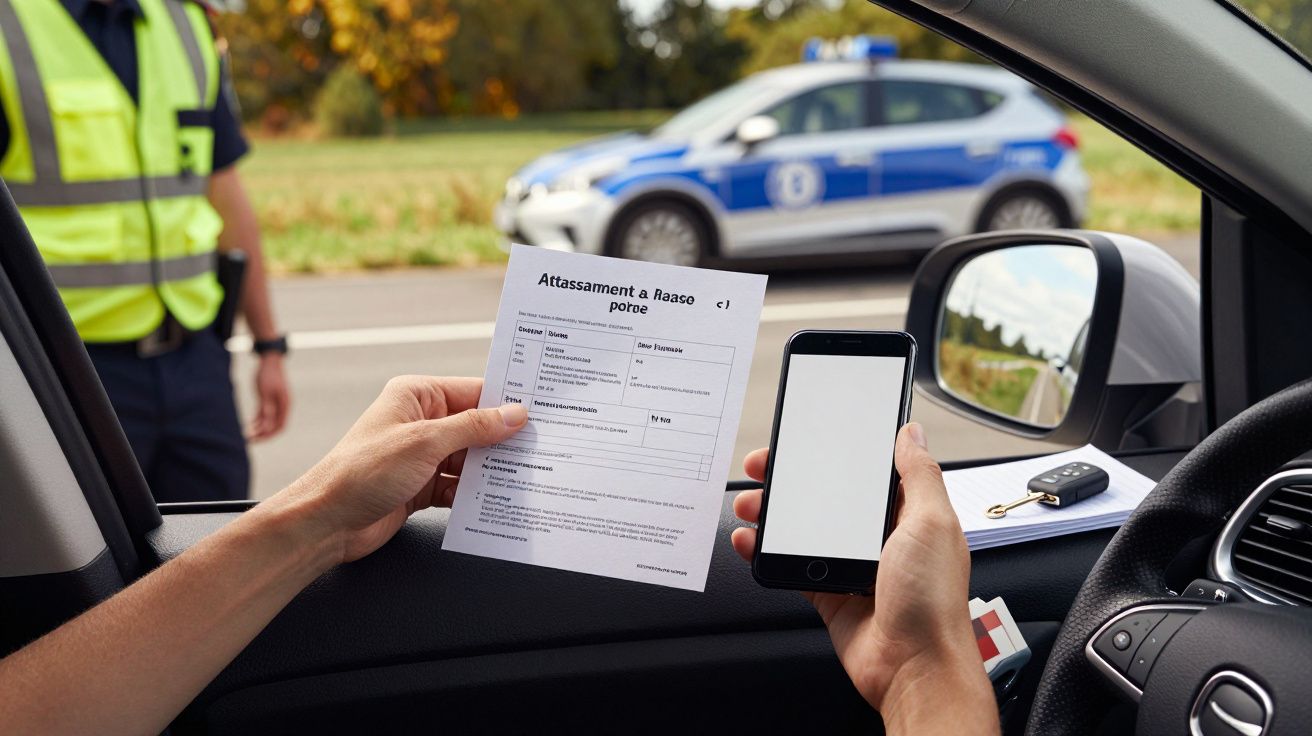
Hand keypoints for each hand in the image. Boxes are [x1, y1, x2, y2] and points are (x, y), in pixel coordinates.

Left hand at [248, 353, 289, 440]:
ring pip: (269, 421)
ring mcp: (277, 403)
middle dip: (263, 435)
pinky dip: (258, 421)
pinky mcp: (270, 399)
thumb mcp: (265, 391)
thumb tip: (266, 426)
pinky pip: (265, 414)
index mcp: (285, 405)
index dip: (268, 435)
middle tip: (249, 440)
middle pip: (275, 426)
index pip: (279, 426)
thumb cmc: (267, 374)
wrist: (270, 360)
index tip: (255, 439)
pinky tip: (249, 424)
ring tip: (246, 433)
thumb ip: (267, 408)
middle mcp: (282, 406)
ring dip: (259, 429)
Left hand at [266, 376, 526, 563]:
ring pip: (472, 458)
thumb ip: (474, 428)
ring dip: (493, 469)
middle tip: (543, 446)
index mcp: (417, 396)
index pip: (474, 392)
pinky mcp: (423, 486)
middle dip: (505, 439)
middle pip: (477, 426)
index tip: (540, 411)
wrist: (326, 522)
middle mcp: (421, 422)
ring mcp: (423, 456)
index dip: (507, 402)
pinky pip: (460, 485)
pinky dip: (478, 492)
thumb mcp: (425, 442)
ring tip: (528, 475)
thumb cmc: (360, 472)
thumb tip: (514, 415)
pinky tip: (499, 498)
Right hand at [731, 424, 996, 731]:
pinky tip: (752, 541)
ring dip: (774, 514)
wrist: (913, 668)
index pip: (869, 472)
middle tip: (765, 468)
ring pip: (805, 528)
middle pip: (828, 497)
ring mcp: (853, 565)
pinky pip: (793, 565)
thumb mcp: (932, 523)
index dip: (837, 454)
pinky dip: (768, 552)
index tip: (808, 440)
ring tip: (751, 504)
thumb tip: (912, 434)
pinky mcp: (830, 593)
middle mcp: (882, 538)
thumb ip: (919, 475)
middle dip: (793, 481)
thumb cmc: (934, 603)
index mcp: (911, 515)